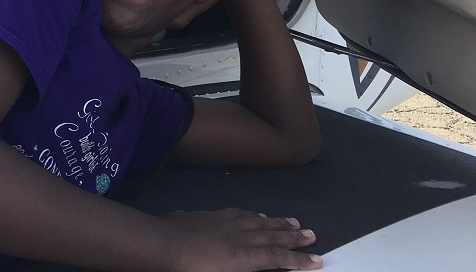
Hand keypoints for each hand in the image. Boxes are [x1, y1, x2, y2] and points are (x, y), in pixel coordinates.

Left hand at [161, 209, 321, 271]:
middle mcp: (240, 238)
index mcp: (243, 258)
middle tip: (311, 234)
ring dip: (277, 223)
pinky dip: (252, 215)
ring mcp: (224, 223)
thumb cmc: (188, 271)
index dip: (298, 261)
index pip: (277, 259)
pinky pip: (238, 213)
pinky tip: (256, 214)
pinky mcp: (210, 215)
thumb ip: (243, 269)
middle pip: (272, 236)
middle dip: (293, 237)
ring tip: (292, 222)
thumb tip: (257, 262)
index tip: (318, 260)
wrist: (161, 244)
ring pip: (257, 222)